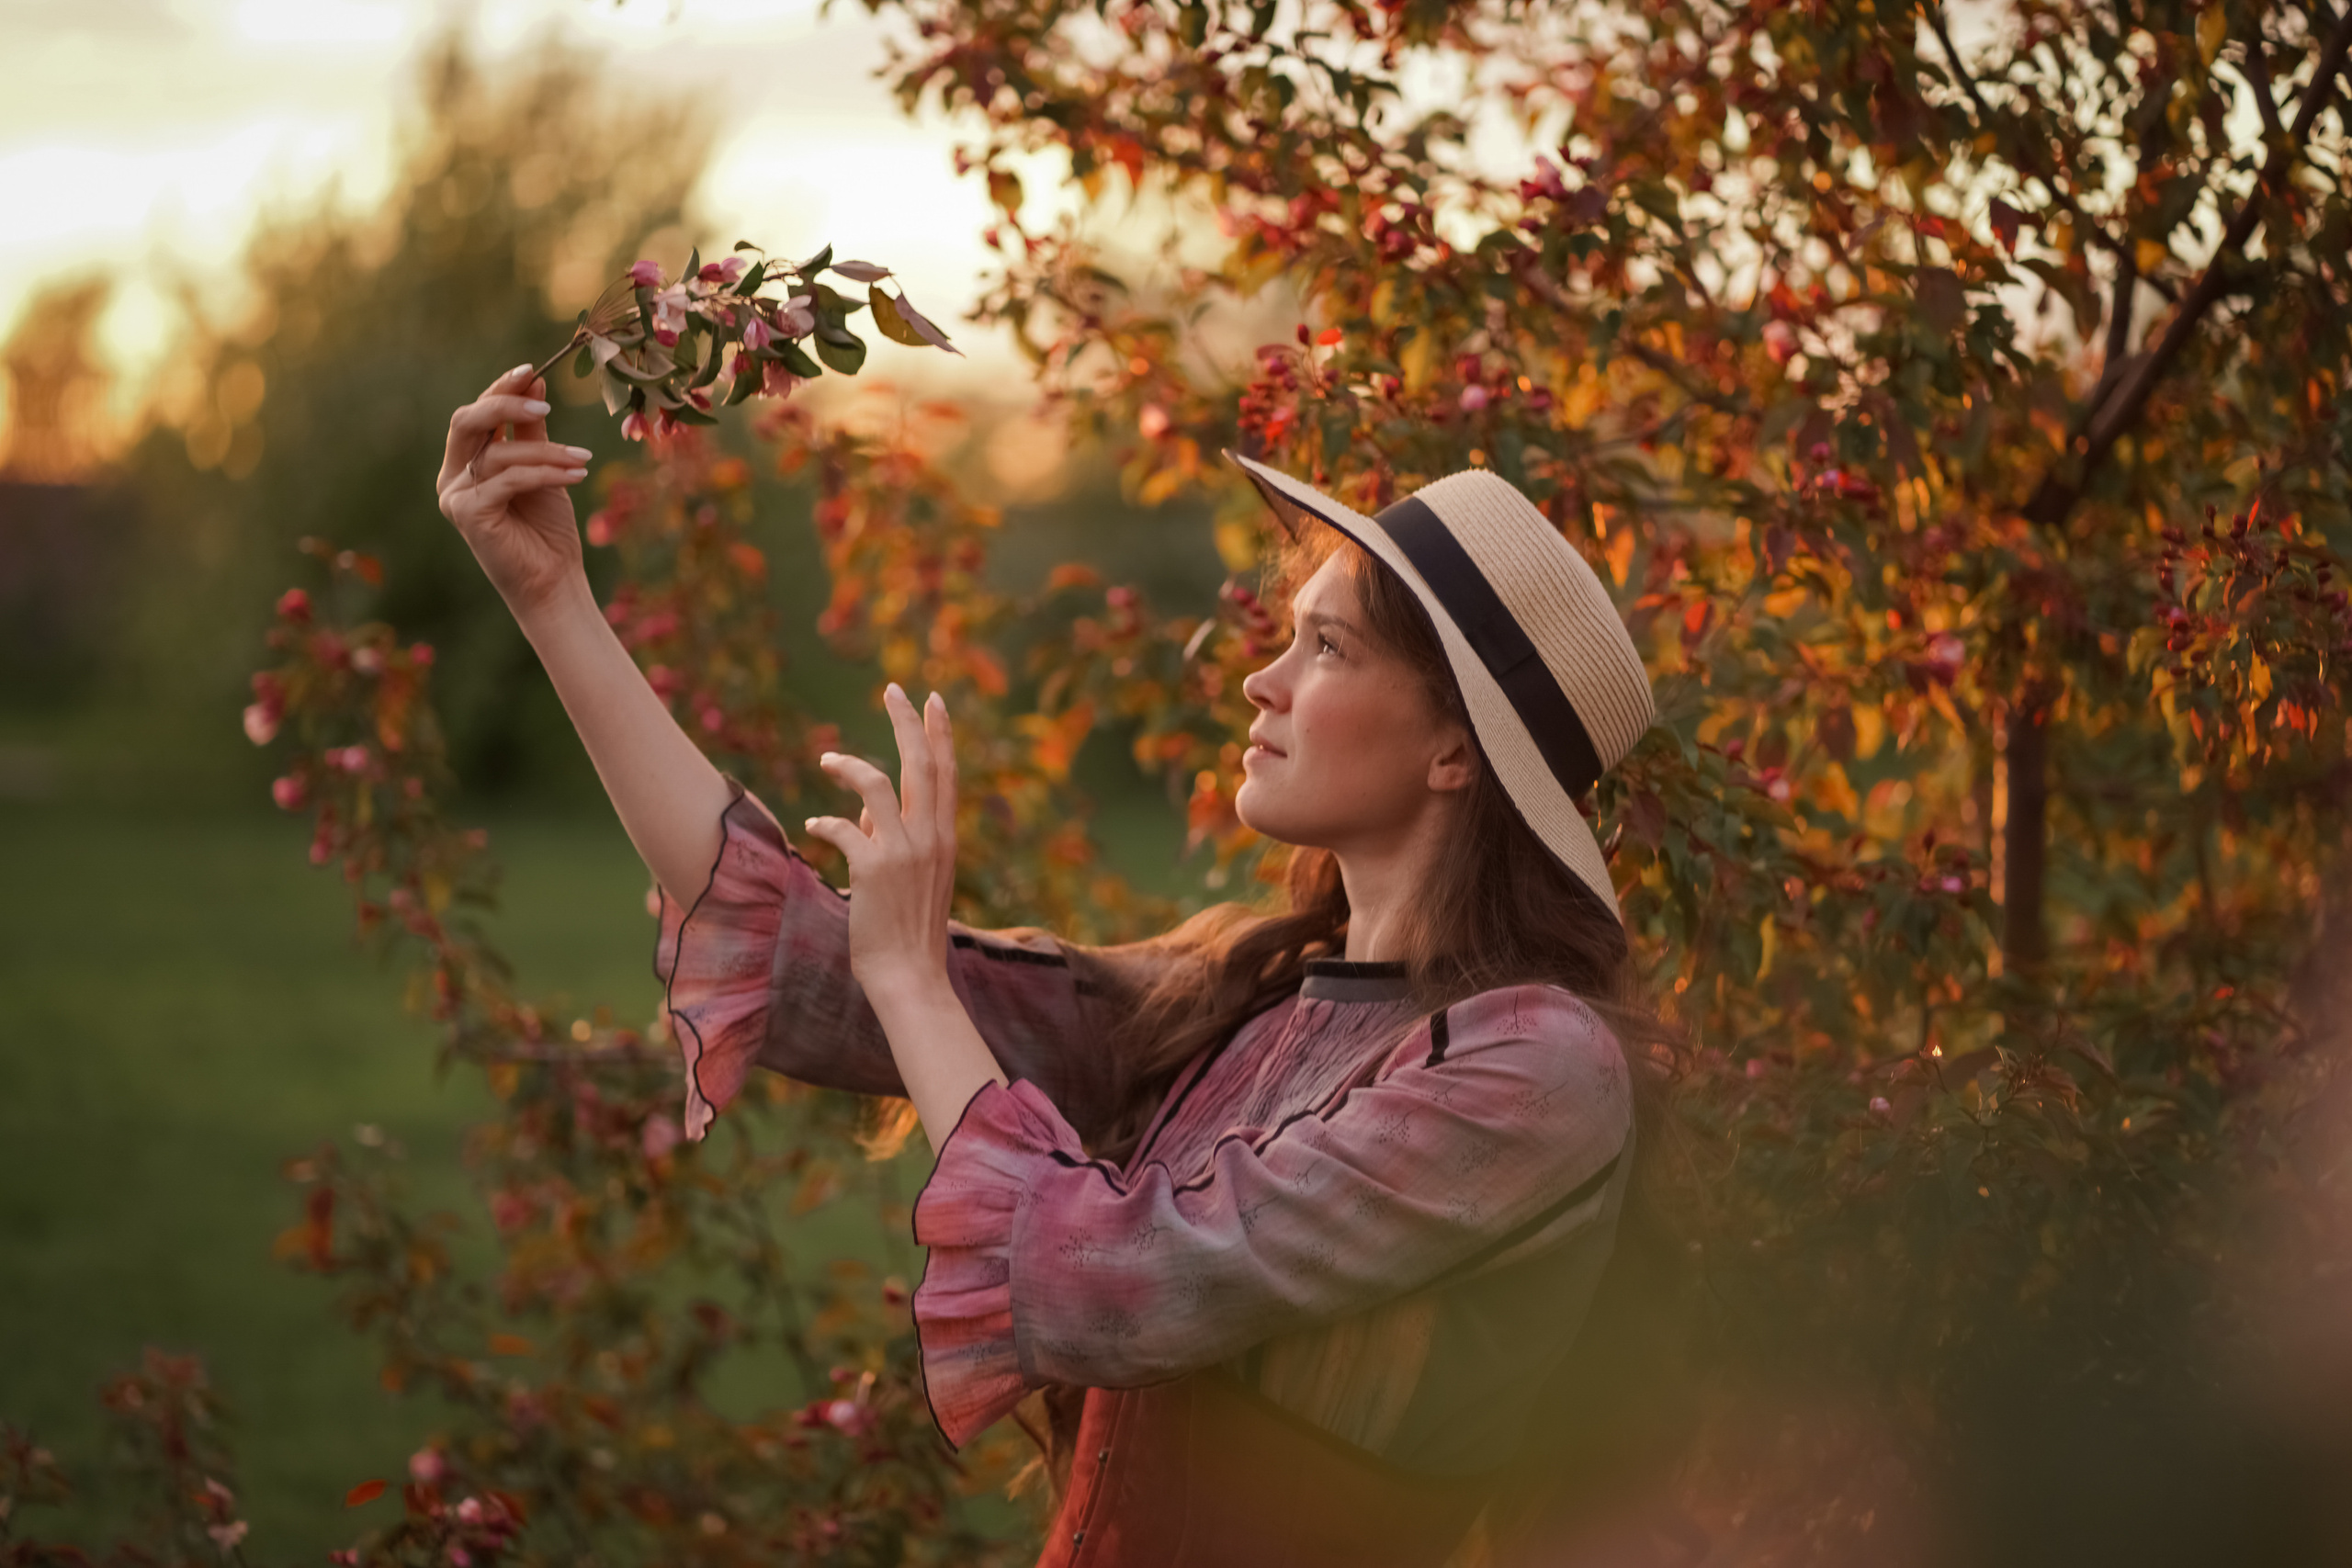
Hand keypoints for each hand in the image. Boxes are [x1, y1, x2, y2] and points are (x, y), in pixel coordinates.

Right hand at [436, 364, 595, 618]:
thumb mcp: (543, 469)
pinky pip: (508, 479)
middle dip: (506, 405)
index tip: (532, 370)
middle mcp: (452, 476)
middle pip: (468, 422)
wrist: (554, 581)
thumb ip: (532, 430)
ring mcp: (455, 496)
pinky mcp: (468, 514)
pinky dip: (544, 472)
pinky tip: (577, 473)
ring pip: (497, 453)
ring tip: (583, 460)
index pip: (476, 415)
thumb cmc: (547, 528)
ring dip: (546, 451)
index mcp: (465, 462)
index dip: (500, 389)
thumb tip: (534, 382)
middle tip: (544, 405)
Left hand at [802, 684, 959, 987]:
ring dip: (849, 765)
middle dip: (907, 722)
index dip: (940, 734)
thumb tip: (865, 809)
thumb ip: (897, 839)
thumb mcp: (915, 879)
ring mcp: (904, 852)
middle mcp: (931, 838)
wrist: (910, 977)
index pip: (947, 774)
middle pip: (921, 765)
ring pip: (877, 785)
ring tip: (826, 759)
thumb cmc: (910, 933)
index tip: (934, 700)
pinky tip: (812, 827)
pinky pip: (843, 828)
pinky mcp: (873, 868)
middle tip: (894, 689)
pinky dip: (825, 823)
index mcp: (945, 839)